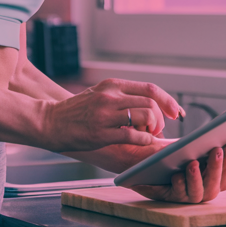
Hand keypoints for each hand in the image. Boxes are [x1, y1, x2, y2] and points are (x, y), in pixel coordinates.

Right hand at [40, 78, 183, 151]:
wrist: (50, 121)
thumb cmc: (77, 111)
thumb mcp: (100, 94)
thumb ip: (123, 97)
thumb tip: (152, 107)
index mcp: (113, 85)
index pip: (150, 88)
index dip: (168, 100)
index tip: (176, 112)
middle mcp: (110, 96)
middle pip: (151, 102)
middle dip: (162, 117)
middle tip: (159, 128)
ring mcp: (105, 114)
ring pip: (145, 116)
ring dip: (154, 128)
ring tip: (149, 134)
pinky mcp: (101, 132)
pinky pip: (133, 135)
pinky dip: (144, 140)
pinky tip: (141, 141)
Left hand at [129, 142, 225, 203]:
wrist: (152, 168)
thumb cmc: (179, 157)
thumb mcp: (193, 150)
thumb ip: (207, 147)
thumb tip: (224, 135)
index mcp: (214, 181)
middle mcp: (204, 192)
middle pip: (214, 184)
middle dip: (216, 167)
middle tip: (216, 150)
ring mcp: (188, 197)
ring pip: (197, 192)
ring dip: (196, 178)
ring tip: (193, 163)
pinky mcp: (171, 197)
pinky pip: (176, 193)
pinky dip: (178, 184)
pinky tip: (176, 175)